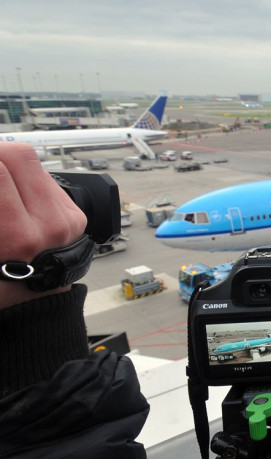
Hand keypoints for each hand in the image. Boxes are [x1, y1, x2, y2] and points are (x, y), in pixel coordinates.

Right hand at [0, 143, 86, 308]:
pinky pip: (46, 180)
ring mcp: (66, 219)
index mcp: (17, 236)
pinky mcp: (75, 216)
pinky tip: (11, 192)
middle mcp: (48, 225)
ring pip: (34, 164)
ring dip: (8, 164)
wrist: (31, 303)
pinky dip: (23, 178)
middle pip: (19, 156)